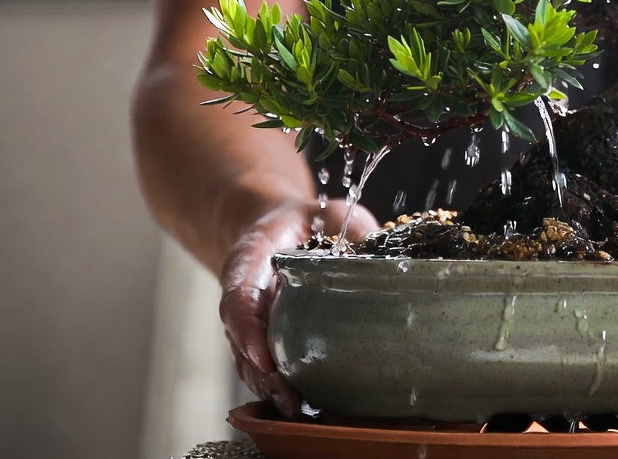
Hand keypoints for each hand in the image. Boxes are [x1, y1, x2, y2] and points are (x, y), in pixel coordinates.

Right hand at [218, 198, 377, 417]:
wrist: (279, 228)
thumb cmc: (308, 221)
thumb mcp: (329, 211)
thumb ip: (348, 225)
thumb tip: (378, 251)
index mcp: (249, 261)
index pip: (239, 297)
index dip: (248, 329)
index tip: (263, 357)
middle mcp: (244, 296)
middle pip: (241, 340)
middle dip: (262, 373)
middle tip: (288, 396)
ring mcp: (250, 321)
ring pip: (248, 360)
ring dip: (269, 387)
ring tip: (294, 408)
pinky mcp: (265, 337)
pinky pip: (264, 365)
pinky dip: (279, 385)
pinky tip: (302, 405)